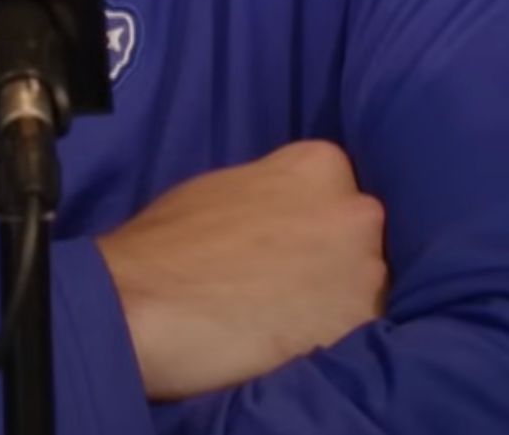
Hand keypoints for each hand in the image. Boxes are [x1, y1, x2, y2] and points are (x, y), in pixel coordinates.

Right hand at [95, 140, 387, 401]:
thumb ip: (273, 195)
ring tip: (286, 319)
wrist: (143, 304)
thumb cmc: (167, 244)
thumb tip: (284, 217)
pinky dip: (332, 341)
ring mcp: (363, 271)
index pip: (338, 193)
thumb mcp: (226, 189)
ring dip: (336, 303)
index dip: (312, 224)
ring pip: (365, 289)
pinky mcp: (357, 327)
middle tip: (288, 285)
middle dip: (333, 260)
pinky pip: (358, 334)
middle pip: (360, 239)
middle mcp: (355, 210)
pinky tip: (291, 343)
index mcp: (320, 164)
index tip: (288, 246)